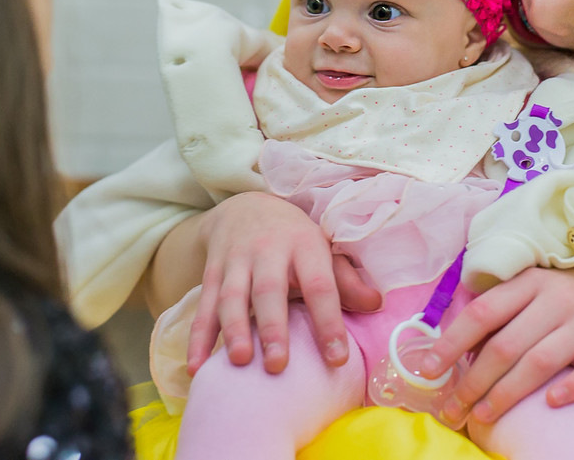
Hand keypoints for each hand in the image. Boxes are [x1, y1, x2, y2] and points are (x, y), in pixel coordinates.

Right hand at [187, 192, 350, 374]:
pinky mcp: (211, 272)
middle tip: (278, 365)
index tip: (337, 358)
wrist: (243, 207)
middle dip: (272, 328)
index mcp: (304, 244)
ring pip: (231, 297)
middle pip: (269, 290)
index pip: (319, 284)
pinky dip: (198, 337)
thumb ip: (345, 279)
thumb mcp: (321, 249)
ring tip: (239, 362)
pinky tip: (198, 366)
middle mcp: (268, 250)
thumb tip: (376, 304)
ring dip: (233, 331)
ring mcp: (235, 261)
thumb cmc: (292, 239)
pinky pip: (204, 306)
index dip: (328, 321)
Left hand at [419, 267, 573, 424]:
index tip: (428, 370)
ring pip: (542, 361)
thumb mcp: (530, 294)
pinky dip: (570, 388)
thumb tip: (455, 353)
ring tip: (483, 416)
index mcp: (530, 282)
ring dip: (508, 393)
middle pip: (507, 344)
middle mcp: (559, 298)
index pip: (483, 313)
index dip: (452, 343)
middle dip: (474, 382)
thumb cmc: (562, 302)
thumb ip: (497, 315)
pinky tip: (549, 403)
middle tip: (453, 409)